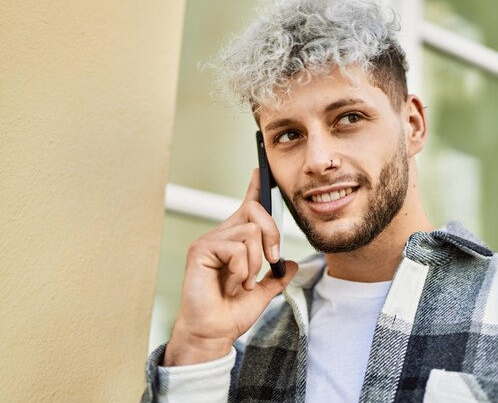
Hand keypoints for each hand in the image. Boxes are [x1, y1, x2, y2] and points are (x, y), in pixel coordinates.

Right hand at [163, 169, 297, 365]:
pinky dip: (243, 271)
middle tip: (271, 261)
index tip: (260, 169)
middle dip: (272, 235)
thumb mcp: (264, 292)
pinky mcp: (201, 249)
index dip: (255, 187)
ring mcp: (210, 240)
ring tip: (244, 282)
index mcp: (236, 241)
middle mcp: (222, 235)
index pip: (246, 207)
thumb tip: (293, 264)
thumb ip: (277, 276)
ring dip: (254, 263)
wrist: (214, 333)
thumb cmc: (231, 312)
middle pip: (256, 210)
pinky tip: (233, 284)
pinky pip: (236, 248)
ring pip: (250, 231)